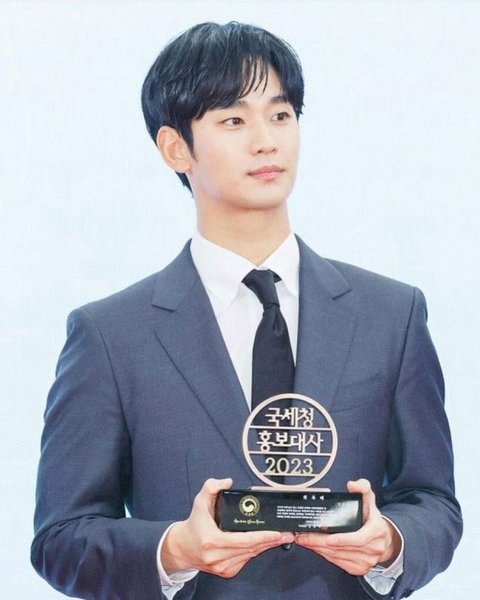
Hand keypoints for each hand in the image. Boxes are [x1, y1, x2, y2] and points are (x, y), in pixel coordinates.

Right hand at [161, 478, 293, 578]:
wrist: (183, 548)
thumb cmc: (194, 525)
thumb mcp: (199, 502)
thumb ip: (211, 487)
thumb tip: (227, 481)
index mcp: (212, 541)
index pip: (243, 540)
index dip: (262, 537)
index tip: (277, 532)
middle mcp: (218, 557)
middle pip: (251, 549)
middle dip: (271, 541)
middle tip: (287, 533)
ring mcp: (222, 567)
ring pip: (250, 556)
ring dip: (266, 546)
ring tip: (280, 537)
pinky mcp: (226, 571)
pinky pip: (246, 560)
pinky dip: (256, 551)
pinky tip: (264, 543)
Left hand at [294, 478, 401, 575]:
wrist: (384, 539)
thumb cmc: (372, 518)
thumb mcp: (370, 500)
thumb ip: (362, 487)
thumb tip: (353, 484)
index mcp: (377, 530)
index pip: (359, 538)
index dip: (344, 539)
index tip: (329, 539)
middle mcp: (373, 548)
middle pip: (343, 548)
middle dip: (320, 543)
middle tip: (304, 536)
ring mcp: (367, 561)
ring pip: (338, 557)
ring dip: (319, 549)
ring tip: (305, 540)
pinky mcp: (359, 568)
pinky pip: (339, 563)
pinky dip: (325, 555)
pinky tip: (315, 548)